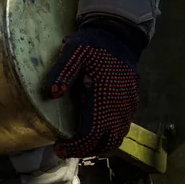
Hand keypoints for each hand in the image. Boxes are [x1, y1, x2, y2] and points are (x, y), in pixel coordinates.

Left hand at [45, 22, 141, 157]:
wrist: (119, 33)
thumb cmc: (93, 43)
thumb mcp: (73, 50)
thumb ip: (62, 71)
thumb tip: (52, 93)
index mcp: (106, 95)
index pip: (92, 133)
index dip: (75, 145)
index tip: (59, 147)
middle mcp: (121, 105)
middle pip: (106, 142)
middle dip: (85, 150)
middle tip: (66, 148)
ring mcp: (129, 105)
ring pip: (116, 138)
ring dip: (97, 145)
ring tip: (78, 143)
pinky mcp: (132, 103)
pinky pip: (121, 128)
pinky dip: (107, 136)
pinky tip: (92, 131)